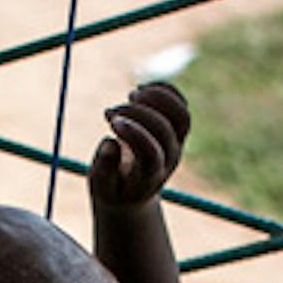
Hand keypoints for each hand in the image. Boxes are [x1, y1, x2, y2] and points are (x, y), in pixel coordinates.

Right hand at [89, 81, 189, 208]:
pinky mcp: (177, 129)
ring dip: (158, 98)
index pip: (151, 152)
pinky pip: (180, 105)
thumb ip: (104, 169)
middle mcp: (169, 159)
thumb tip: (110, 143)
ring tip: (131, 94)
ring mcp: (177, 143)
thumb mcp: (101, 186)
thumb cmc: (114, 188)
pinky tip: (140, 90)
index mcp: (150, 176)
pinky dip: (164, 91)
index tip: (110, 122)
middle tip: (110, 111)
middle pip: (165, 130)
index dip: (133, 133)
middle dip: (137, 114)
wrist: (134, 193)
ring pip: (181, 115)